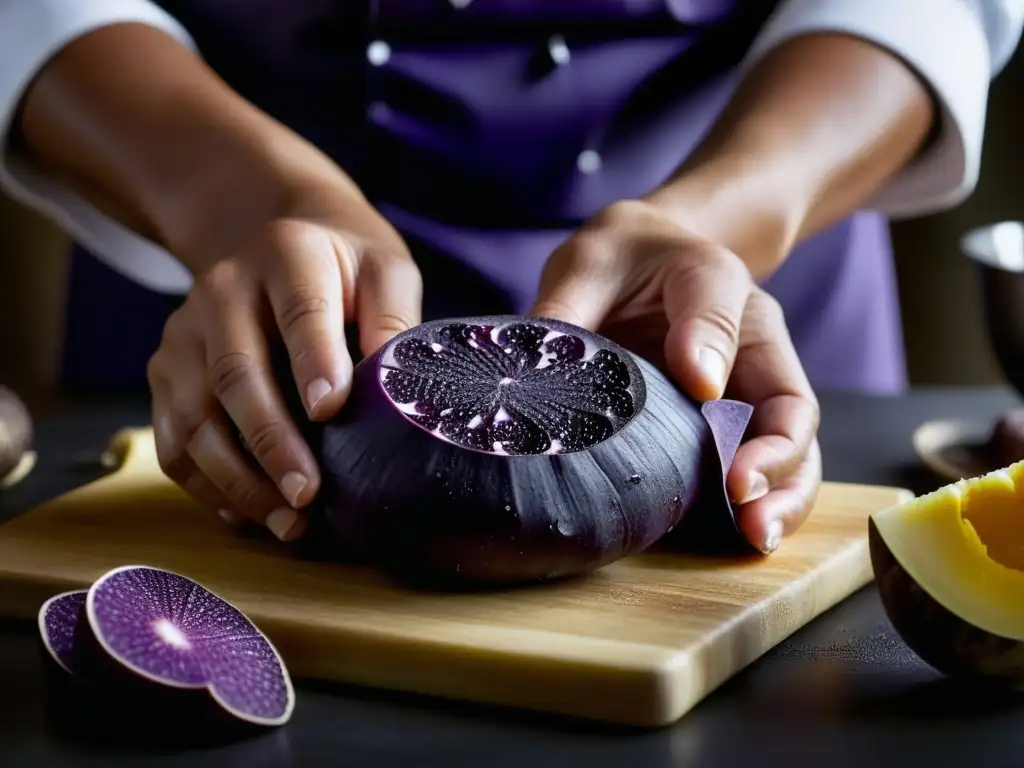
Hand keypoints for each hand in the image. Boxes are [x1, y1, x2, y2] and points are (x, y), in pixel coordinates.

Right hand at [146, 192, 421, 541]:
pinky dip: (208, 485)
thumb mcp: (385, 272)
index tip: (331, 410)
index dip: (313, 361)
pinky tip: (250, 514)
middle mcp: (222, 290)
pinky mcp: (165, 373)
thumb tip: (397, 391)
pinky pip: (174, 442)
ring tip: (288, 522)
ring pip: (196, 417)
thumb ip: (394, 319)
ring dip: (240, 479)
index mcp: (286, 255)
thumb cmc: (347, 271)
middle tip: (308, 494)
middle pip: (236, 373)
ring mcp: (184, 334)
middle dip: (271, 442)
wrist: (281, 245)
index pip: (300, 312)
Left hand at [531, 199, 820, 553]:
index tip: (696, 384)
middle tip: (743, 496)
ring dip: (782, 493)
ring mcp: (747, 386)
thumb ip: (568, 305)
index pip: (718, 302)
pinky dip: (758, 502)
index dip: (712, 344)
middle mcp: (747, 340)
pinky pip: (759, 463)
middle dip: (777, 455)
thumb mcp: (588, 263)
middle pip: (788, 401)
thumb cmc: (621, 258)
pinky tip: (738, 536)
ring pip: (791, 444)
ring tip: (755, 534)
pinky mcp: (732, 421)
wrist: (648, 259)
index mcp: (711, 279)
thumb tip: (538, 371)